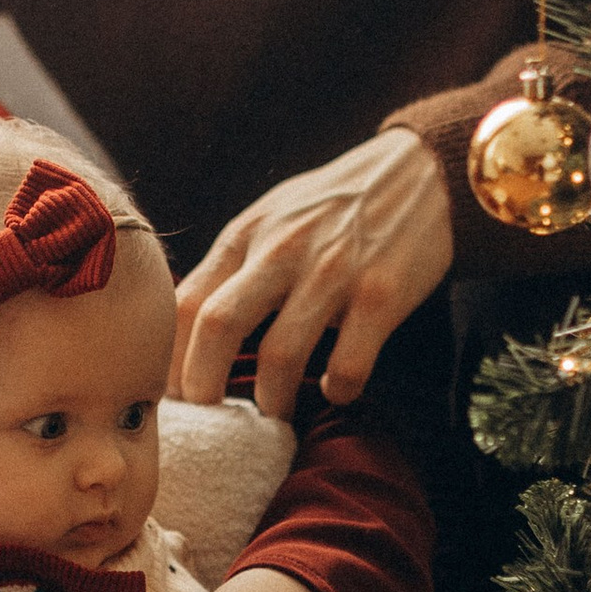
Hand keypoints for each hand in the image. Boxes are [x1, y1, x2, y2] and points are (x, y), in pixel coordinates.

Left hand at [171, 126, 453, 417]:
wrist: (420, 173)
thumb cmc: (333, 204)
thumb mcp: (271, 217)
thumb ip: (233, 263)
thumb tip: (188, 325)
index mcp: (248, 234)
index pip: (187, 302)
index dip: (170, 357)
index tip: (172, 393)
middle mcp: (283, 251)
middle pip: (218, 327)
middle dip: (202, 385)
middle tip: (208, 418)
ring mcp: (333, 274)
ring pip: (280, 354)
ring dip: (270, 398)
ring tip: (272, 412)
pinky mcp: (380, 295)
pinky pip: (349, 363)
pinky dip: (338, 389)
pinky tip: (336, 389)